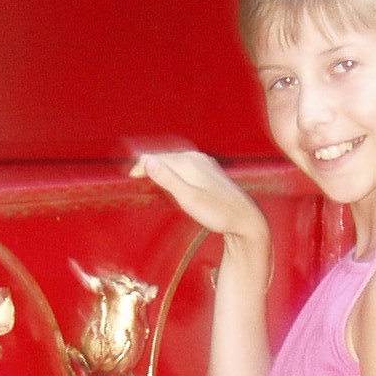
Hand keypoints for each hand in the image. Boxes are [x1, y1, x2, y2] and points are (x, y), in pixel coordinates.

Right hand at [129, 146, 268, 246]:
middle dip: (147, 164)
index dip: (140, 167)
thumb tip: (148, 162)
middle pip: (164, 156)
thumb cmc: (218, 213)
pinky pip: (184, 163)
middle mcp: (196, 158)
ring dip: (160, 165)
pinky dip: (172, 168)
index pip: (156, 158)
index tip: (130, 180)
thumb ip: (168, 180)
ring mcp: (204, 162)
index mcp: (189, 162)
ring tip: (147, 176)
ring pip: (174, 159)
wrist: (246, 218)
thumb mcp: (189, 199)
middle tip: (133, 178)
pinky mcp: (209, 170)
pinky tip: (171, 177)